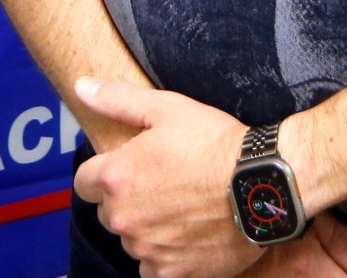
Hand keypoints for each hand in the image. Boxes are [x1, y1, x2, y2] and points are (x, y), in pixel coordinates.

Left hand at [71, 78, 346, 277]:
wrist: (263, 184)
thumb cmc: (217, 145)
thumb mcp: (168, 109)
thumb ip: (118, 100)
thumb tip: (83, 87)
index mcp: (116, 177)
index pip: (85, 183)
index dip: (106, 174)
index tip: (129, 171)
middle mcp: (125, 217)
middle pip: (109, 213)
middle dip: (128, 201)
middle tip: (164, 187)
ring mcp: (147, 248)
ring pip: (133, 241)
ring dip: (147, 229)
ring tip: (181, 210)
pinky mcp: (172, 272)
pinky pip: (153, 270)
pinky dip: (165, 257)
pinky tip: (186, 237)